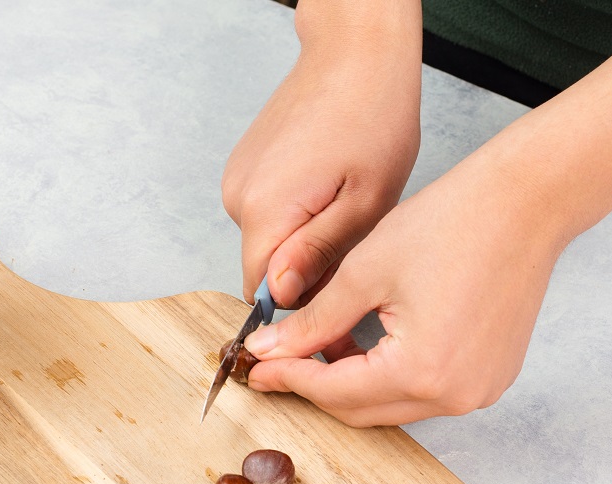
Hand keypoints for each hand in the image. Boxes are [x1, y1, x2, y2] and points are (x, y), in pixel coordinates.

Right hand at [221, 7, 421, 308]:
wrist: (355, 53)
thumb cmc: (374, 118)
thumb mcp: (366, 202)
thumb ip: (320, 255)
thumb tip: (283, 297)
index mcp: (266, 211)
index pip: (264, 294)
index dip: (303, 303)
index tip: (341, 287)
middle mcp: (237, 198)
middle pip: (265, 268)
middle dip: (307, 270)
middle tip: (356, 238)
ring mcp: (237, 180)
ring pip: (268, 240)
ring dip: (303, 239)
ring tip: (344, 203)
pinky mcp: (244, 166)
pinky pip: (267, 212)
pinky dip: (295, 213)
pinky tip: (326, 185)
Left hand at [241, 150, 566, 425]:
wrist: (526, 203)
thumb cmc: (451, 224)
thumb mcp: (364, 272)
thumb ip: (312, 322)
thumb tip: (267, 351)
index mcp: (422, 371)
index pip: (334, 392)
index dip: (289, 378)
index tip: (254, 367)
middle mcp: (455, 395)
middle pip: (362, 409)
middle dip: (315, 386)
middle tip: (276, 362)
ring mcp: (479, 391)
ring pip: (391, 404)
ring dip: (350, 383)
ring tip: (317, 346)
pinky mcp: (491, 377)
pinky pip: (424, 392)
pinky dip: (387, 377)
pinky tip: (362, 347)